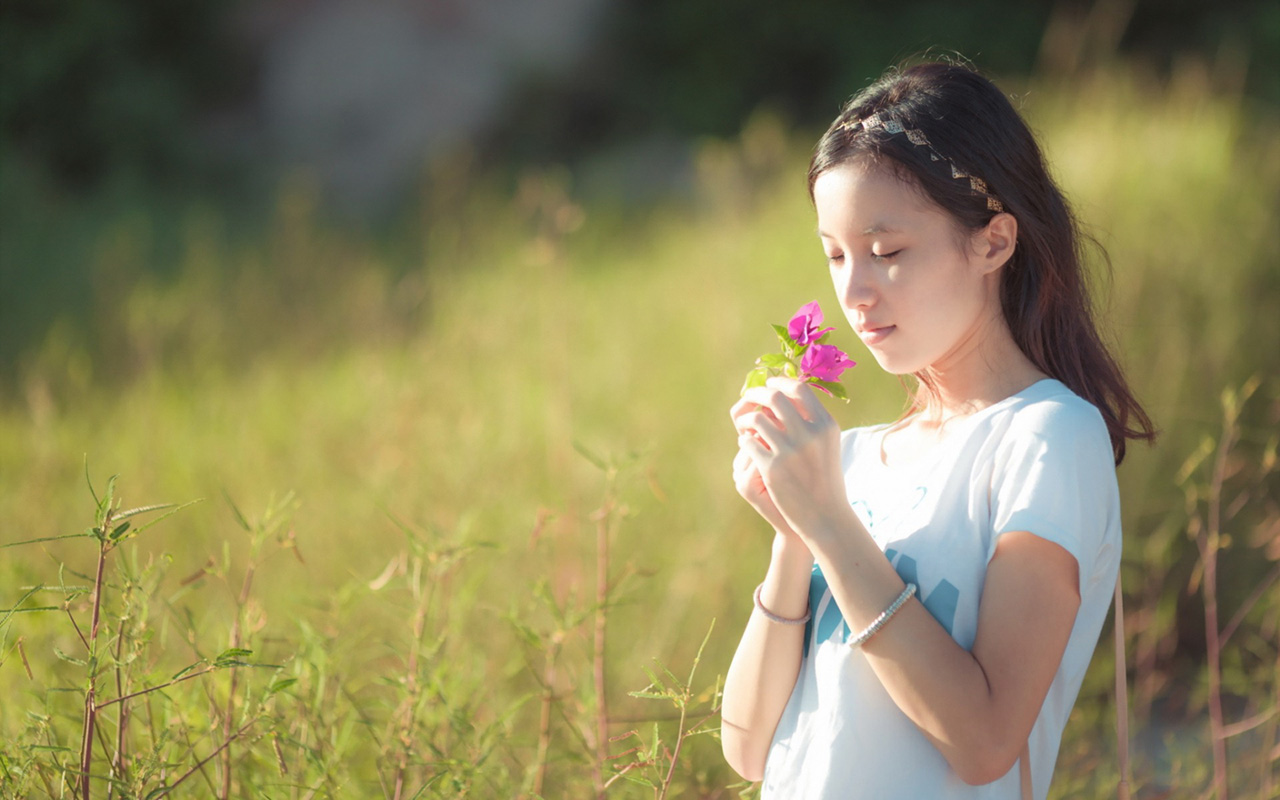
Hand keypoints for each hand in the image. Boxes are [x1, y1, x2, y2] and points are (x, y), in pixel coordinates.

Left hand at [730, 378, 850, 538]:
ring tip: (744, 424)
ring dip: (746, 418)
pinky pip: (748, 442)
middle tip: (748, 395)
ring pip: (756, 419)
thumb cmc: (824, 477)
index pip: (800, 389)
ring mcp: (790, 451)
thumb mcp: (827, 444)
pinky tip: (747, 444)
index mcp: (826, 425)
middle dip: (757, 392)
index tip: (769, 383)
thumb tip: (788, 388)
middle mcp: (810, 434)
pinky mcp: (772, 468)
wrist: (825, 516)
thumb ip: (811, 418)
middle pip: (775, 397)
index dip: (781, 382)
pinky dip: (744, 439)